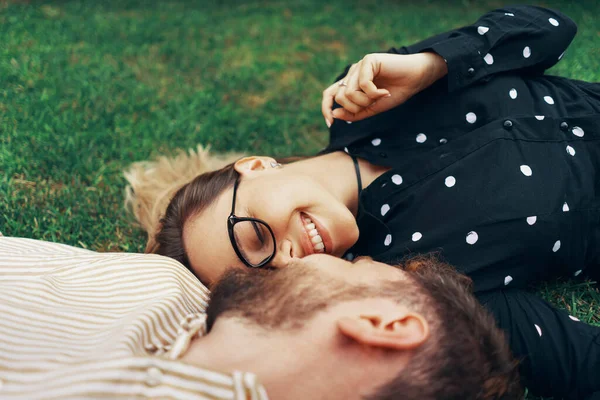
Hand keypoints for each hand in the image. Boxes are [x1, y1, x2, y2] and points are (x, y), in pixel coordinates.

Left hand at [322, 52, 447, 125]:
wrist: (416, 80)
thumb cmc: (396, 92)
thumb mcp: (372, 108)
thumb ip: (354, 113)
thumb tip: (334, 114)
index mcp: (351, 83)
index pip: (330, 94)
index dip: (326, 108)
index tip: (330, 124)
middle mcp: (352, 74)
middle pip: (341, 98)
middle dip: (357, 107)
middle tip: (373, 104)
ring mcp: (359, 66)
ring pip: (350, 92)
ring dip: (366, 101)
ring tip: (381, 97)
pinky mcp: (368, 60)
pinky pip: (363, 84)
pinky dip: (374, 93)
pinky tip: (385, 92)